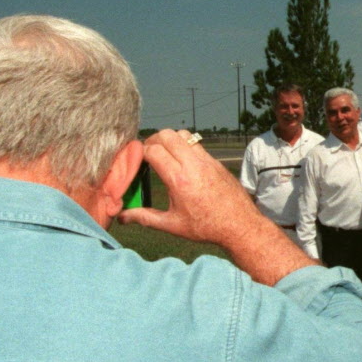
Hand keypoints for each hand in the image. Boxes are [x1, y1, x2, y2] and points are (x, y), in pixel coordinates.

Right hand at [120, 129, 259, 245]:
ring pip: (182, 135)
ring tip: (164, 155)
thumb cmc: (206, 227)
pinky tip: (181, 161)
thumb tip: (122, 217)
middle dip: (152, 141)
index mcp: (179, 179)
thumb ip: (145, 218)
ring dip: (169, 139)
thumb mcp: (172, 225)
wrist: (240, 224)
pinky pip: (195, 143)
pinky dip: (184, 145)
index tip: (136, 162)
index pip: (153, 150)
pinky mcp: (215, 161)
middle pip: (166, 135)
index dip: (140, 153)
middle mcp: (192, 165)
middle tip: (147, 155)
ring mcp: (206, 160)